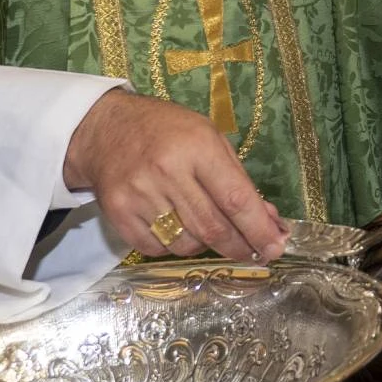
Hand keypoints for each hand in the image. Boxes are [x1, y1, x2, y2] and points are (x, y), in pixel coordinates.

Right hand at [64, 91, 287, 261]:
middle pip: (212, 228)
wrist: (106, 129)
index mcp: (197, 147)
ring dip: (206, 245)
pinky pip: (157, 249)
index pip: (234, 199)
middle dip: (240, 246)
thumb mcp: (210, 139)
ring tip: (206, 226)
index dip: (258, 229)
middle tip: (255, 253)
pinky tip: (175, 225)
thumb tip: (270, 222)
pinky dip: (173, 246)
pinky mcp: (118, 213)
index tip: (276, 247)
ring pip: (186, 244)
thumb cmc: (167, 131)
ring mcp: (139, 195)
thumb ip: (239, 180)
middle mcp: (167, 171)